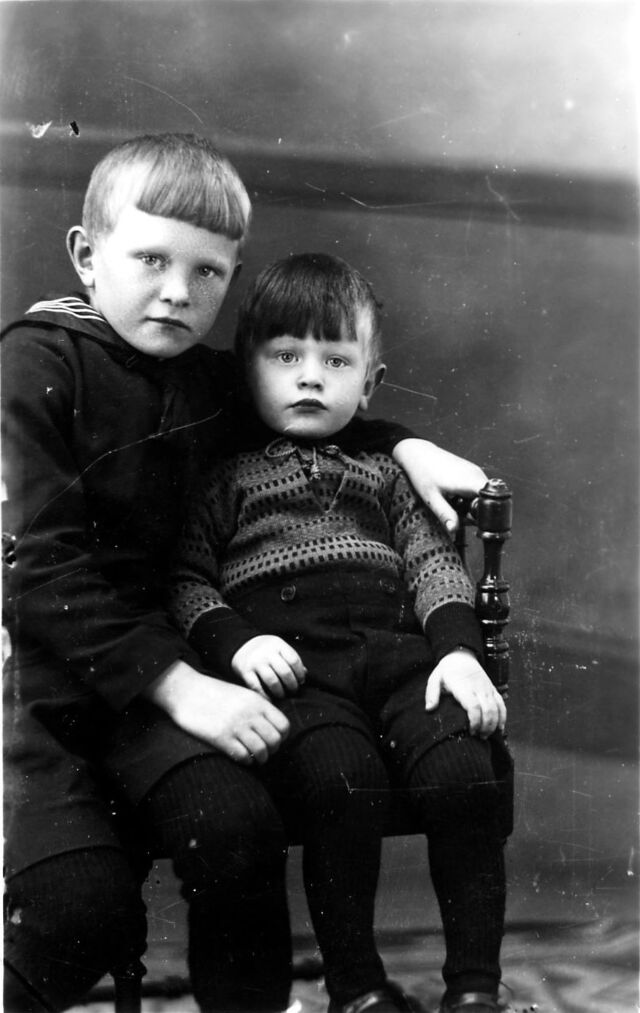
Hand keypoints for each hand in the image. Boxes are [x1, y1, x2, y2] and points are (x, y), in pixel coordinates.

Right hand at [143, 660, 289, 764]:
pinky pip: (243, 756)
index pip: (284, 726)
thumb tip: (273, 723)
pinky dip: (245, 760)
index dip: (281, 737)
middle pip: (275, 741)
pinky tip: (241, 757)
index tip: (273, 739)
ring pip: (261, 751)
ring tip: (254, 757)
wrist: (187, 691)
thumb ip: (259, 706)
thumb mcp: (242, 694)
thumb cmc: (214, 693)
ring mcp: (236, 726)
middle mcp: (250, 714)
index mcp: (258, 702)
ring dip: (259, 758)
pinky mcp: (221, 738)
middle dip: (272, 749)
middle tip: (263, 750)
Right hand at [232, 635, 306, 698]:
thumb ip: (290, 659)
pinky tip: (270, 699)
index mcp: (277, 644)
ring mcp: (255, 662)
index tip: (301, 681)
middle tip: (293, 691)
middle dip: (292, 685)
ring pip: (272, 681)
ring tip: (282, 694)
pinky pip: (257, 687)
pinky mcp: (245, 671)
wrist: (241, 644)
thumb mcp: (279, 647)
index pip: (294, 660)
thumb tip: (305, 674)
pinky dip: (265, 696)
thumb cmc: (265, 649)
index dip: (300, 673)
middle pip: (285, 672)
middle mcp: (266, 652)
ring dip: (280, 692)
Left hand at [392, 438, 487, 533]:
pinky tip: (454, 495)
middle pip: (487, 501)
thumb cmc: (423, 473)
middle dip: (474, 512)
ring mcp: (475, 471)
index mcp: (469, 481)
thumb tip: (454, 530)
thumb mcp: (432, 498)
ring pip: (482, 495)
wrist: (418, 454)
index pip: (492, 500)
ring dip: (471, 504)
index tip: (471, 520)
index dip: (485, 515)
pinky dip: (468, 496)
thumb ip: (445, 515)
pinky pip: (477, 488)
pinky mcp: (472, 470)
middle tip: (455, 514)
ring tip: (453, 503)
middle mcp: (476, 474)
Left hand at [425, 649, 505, 737]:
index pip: (473, 706)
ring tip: (486, 735)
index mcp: (463, 687)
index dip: (475, 721)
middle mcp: (478, 688)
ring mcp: (487, 689)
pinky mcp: (493, 689)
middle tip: (479, 737)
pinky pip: (502, 704)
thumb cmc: (447, 670)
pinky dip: (503, 717)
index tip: (471, 731)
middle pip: (488, 710)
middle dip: (486, 727)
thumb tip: (429, 709)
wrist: (462, 655)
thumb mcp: (435, 678)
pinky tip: (499, 728)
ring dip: (494, 724)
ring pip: (497, 709)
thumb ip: (432, 693)